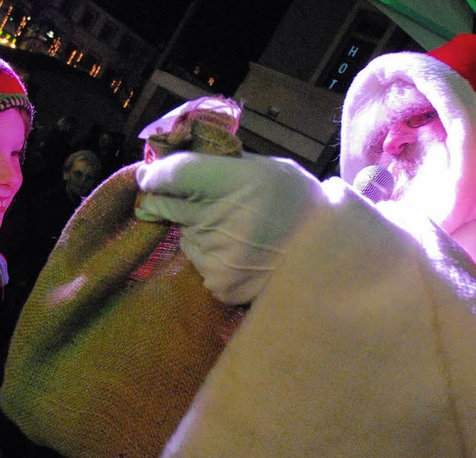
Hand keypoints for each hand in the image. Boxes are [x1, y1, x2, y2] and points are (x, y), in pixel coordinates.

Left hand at [135, 151, 326, 303]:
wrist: (327, 258)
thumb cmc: (299, 206)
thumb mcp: (271, 169)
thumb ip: (227, 164)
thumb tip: (184, 157)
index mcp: (238, 183)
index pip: (177, 173)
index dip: (157, 173)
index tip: (148, 175)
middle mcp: (222, 219)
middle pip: (169, 204)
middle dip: (165, 199)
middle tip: (171, 196)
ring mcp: (217, 255)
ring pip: (184, 234)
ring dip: (194, 228)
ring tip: (229, 229)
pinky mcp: (218, 283)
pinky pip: (197, 260)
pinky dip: (208, 254)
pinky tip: (235, 252)